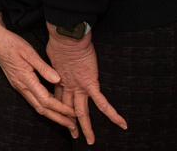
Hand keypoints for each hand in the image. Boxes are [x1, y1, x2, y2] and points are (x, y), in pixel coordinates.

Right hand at [0, 10, 76, 134]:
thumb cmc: (12, 44)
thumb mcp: (29, 52)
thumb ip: (44, 68)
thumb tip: (57, 80)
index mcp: (25, 79)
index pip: (46, 100)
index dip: (61, 108)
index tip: (73, 113)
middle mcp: (21, 87)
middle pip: (42, 109)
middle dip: (58, 119)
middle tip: (72, 126)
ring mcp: (19, 87)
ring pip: (37, 106)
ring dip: (52, 115)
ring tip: (66, 120)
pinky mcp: (18, 84)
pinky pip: (34, 100)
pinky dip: (45, 107)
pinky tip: (53, 107)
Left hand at [46, 27, 127, 144]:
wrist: (67, 36)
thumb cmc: (61, 41)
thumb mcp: (55, 54)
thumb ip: (57, 62)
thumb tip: (58, 61)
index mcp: (60, 80)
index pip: (60, 99)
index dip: (60, 110)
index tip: (61, 118)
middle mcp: (69, 86)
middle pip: (70, 109)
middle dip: (71, 124)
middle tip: (74, 136)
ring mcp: (80, 86)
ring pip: (83, 111)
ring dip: (87, 127)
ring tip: (90, 140)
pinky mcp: (90, 83)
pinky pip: (102, 102)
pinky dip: (112, 113)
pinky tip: (121, 123)